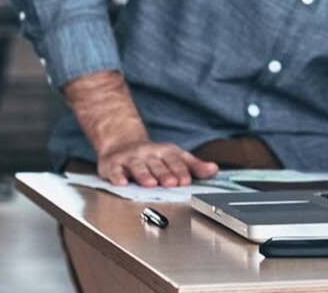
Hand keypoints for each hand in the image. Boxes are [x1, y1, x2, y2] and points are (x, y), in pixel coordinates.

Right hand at [96, 138, 219, 187]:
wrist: (121, 143)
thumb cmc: (152, 156)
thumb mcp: (175, 157)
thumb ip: (194, 166)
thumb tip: (214, 170)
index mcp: (165, 152)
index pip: (175, 160)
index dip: (181, 170)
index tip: (186, 180)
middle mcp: (148, 154)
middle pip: (157, 164)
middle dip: (165, 174)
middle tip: (172, 183)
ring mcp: (130, 158)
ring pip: (138, 166)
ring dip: (144, 175)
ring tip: (150, 183)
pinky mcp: (113, 164)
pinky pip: (115, 170)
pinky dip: (117, 176)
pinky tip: (121, 183)